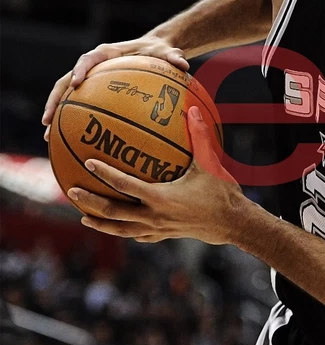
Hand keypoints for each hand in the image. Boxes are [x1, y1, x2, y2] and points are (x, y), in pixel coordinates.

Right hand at [42, 36, 188, 141]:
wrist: (153, 49)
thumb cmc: (159, 51)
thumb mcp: (167, 52)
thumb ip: (174, 56)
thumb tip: (183, 64)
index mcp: (106, 52)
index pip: (89, 58)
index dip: (80, 70)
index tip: (76, 83)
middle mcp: (92, 65)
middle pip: (66, 81)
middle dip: (55, 100)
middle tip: (48, 120)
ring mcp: (90, 78)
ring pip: (66, 96)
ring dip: (56, 114)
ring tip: (48, 137)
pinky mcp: (93, 90)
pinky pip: (79, 105)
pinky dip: (72, 121)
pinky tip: (70, 142)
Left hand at [67, 107, 242, 244]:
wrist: (235, 224)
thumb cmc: (223, 193)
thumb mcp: (211, 164)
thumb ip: (200, 136)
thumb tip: (192, 109)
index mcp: (161, 198)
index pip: (124, 185)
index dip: (105, 173)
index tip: (88, 161)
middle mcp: (154, 216)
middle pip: (113, 212)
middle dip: (89, 202)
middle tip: (71, 190)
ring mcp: (157, 229)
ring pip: (120, 229)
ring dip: (99, 222)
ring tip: (82, 216)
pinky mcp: (164, 235)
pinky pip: (137, 235)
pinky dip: (122, 230)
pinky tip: (116, 226)